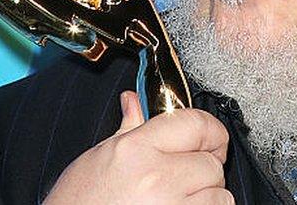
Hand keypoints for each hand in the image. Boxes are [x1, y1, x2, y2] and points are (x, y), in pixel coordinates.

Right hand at [43, 91, 232, 204]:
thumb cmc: (76, 204)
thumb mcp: (97, 159)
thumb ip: (128, 128)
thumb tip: (135, 101)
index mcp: (135, 150)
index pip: (197, 124)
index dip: (209, 129)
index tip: (209, 138)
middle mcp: (156, 178)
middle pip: (211, 162)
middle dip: (203, 167)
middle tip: (184, 174)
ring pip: (220, 194)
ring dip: (207, 195)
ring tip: (180, 197)